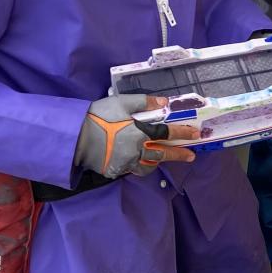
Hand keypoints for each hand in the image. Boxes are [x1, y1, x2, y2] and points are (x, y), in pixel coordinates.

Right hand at [75, 95, 200, 177]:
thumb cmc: (98, 116)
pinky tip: (140, 163)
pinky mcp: (116, 170)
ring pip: (148, 166)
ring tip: (164, 159)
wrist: (75, 137)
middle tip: (191, 156)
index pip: (166, 133)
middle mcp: (137, 150)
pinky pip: (132, 170)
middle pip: (162, 153)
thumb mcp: (121, 102)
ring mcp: (126, 162)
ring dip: (158, 162)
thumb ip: (143, 102)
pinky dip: (139, 166)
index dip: (182, 133)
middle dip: (178, 154)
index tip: (196, 134)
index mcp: (140, 132)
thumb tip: (164, 102)